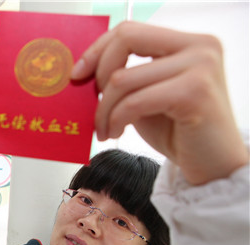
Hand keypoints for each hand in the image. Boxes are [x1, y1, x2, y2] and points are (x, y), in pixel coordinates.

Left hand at [71, 21, 247, 184]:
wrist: (213, 165)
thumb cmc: (179, 132)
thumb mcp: (147, 96)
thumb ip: (127, 78)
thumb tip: (84, 73)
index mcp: (188, 42)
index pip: (130, 30)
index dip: (98, 50)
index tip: (78, 74)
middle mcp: (199, 46)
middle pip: (126, 40)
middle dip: (99, 74)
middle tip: (93, 105)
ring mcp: (200, 66)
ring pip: (123, 78)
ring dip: (104, 110)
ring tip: (105, 129)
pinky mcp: (194, 92)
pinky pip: (134, 101)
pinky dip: (116, 119)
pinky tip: (115, 133)